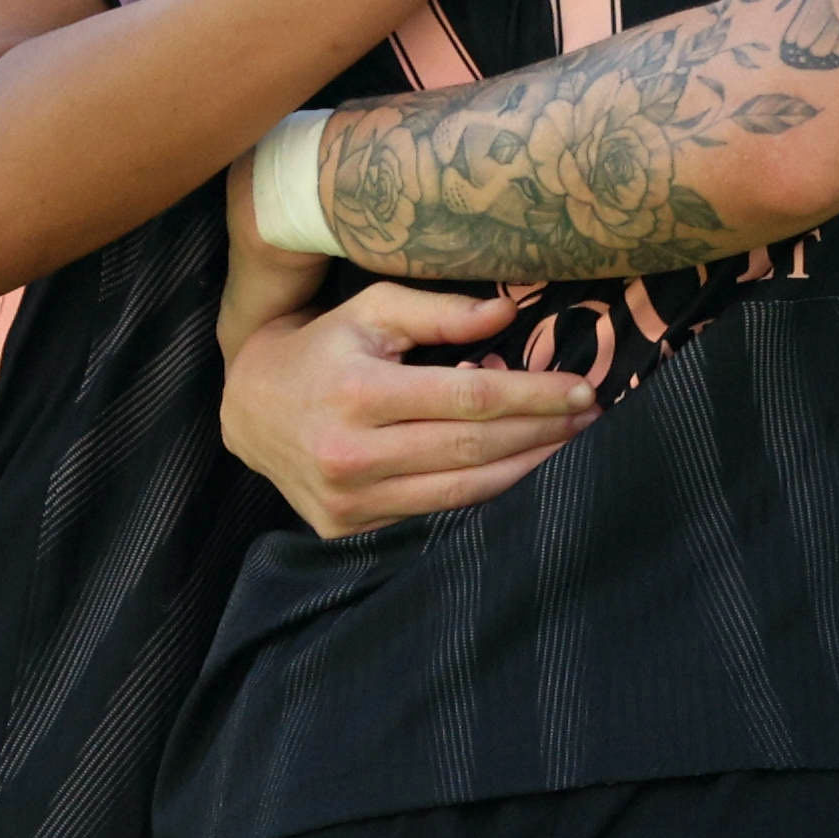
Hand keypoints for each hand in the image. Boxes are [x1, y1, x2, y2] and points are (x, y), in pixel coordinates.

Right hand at [221, 277, 593, 537]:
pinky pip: (435, 512)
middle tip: (590, 416)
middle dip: (542, 432)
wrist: (248, 408)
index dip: (532, 395)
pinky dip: (484, 493)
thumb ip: (439, 310)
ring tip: (570, 446)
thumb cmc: (323, 348)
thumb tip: (507, 314)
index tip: (581, 387)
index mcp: (358, 391)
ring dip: (526, 469)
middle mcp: (351, 452)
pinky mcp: (349, 527)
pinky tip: (519, 470)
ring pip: (462, 491)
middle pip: (473, 448)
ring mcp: (350, 499)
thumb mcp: (371, 311)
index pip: (469, 397)